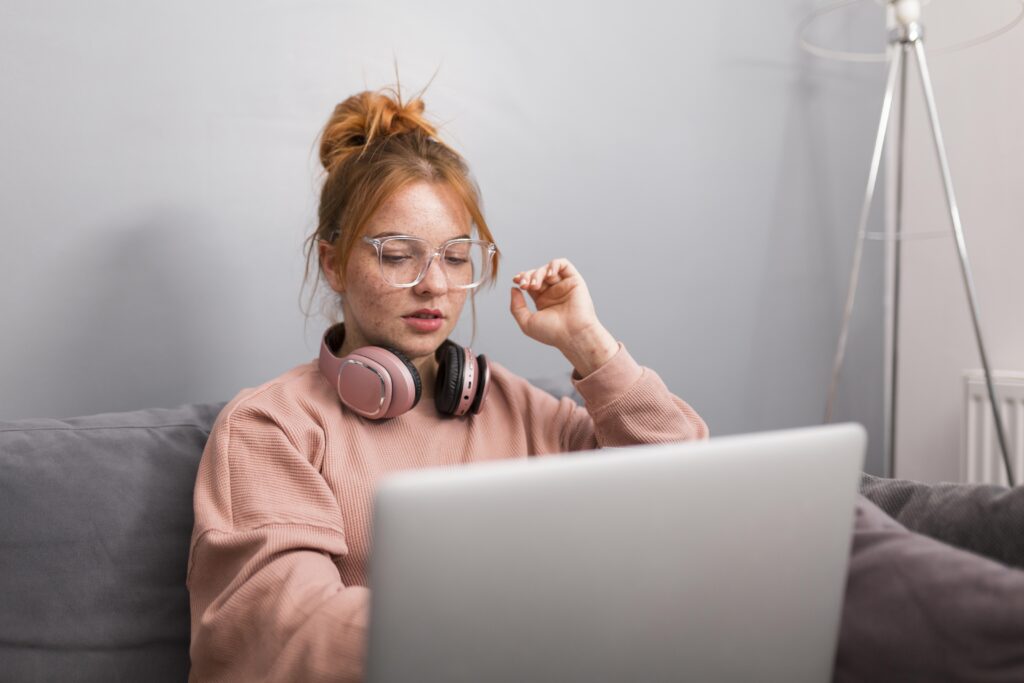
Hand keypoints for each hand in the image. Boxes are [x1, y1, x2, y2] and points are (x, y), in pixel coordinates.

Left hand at [509, 258, 617, 376]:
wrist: (573, 335)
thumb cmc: (552, 333)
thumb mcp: (527, 323)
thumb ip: (516, 307)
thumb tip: (514, 288)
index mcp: (543, 301)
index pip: (530, 282)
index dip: (522, 278)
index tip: (516, 281)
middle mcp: (553, 292)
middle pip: (537, 274)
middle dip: (528, 276)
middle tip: (525, 285)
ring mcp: (564, 286)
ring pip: (548, 269)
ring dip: (538, 273)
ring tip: (535, 285)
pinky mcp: (574, 281)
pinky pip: (564, 265)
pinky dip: (554, 265)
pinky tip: (549, 274)